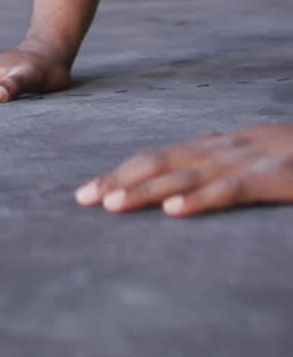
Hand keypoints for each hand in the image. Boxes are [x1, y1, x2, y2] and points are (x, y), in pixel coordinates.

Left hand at [76, 123, 292, 216]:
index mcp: (222, 146)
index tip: (90, 190)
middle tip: (83, 199)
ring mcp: (252, 160)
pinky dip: (200, 199)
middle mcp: (228, 148)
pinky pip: (232, 190)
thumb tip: (190, 171)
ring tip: (112, 205)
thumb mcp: (260, 160)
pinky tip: (174, 211)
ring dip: (146, 191)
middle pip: (163, 161)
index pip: (162, 156)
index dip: (123, 171)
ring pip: (188, 175)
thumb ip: (226, 165)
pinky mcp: (276, 177)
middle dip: (119, 179)